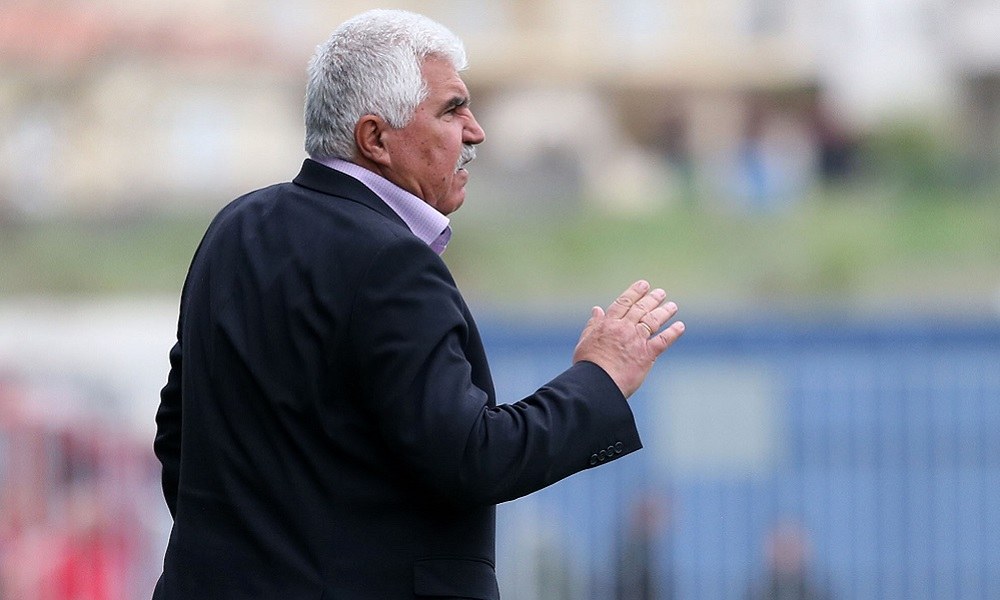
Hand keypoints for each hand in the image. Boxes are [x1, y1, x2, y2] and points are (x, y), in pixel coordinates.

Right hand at [572, 280, 684, 397]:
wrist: (597, 382)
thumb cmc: (588, 364)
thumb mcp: (585, 341)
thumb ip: (593, 324)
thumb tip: (597, 309)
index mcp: (608, 324)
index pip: (624, 303)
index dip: (635, 292)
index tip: (643, 285)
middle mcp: (624, 328)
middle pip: (641, 309)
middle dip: (652, 299)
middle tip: (661, 293)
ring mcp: (637, 340)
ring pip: (653, 320)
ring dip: (664, 312)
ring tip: (672, 306)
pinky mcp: (647, 354)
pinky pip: (663, 340)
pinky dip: (673, 332)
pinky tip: (680, 326)